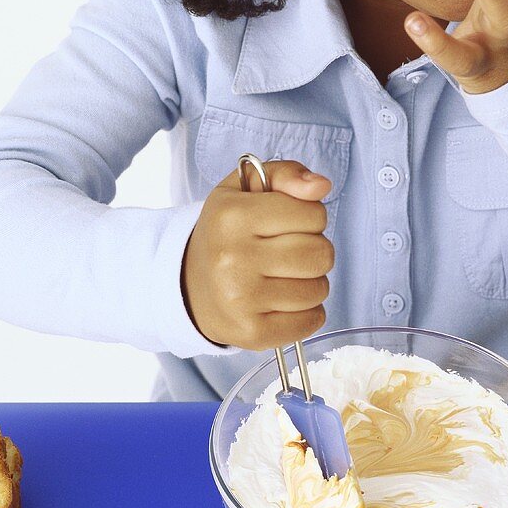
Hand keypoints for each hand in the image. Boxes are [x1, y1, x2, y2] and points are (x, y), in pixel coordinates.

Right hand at [181, 160, 333, 349]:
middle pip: (320, 253)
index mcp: (232, 216)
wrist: (187, 285)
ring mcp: (241, 299)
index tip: (289, 223)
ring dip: (311, 281)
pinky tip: (284, 301)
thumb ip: (286, 174)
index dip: (310, 216)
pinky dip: (308, 312)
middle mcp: (233, 258)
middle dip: (314, 249)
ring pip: (319, 288)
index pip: (313, 213)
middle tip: (289, 251)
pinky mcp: (252, 333)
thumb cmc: (227, 233)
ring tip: (284, 276)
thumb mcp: (245, 189)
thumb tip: (320, 186)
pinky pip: (311, 321)